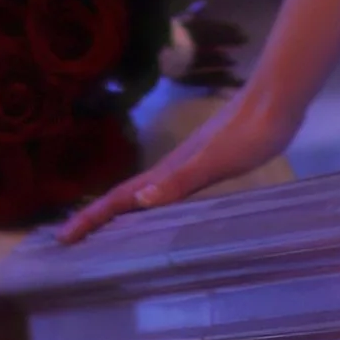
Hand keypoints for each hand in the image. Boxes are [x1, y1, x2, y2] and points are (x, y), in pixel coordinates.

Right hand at [56, 85, 291, 242]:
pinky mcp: (207, 160)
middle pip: (126, 194)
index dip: (93, 216)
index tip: (63, 236)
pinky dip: (151, 202)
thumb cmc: (248, 135)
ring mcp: (189, 161)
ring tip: (106, 229)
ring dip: (122, 210)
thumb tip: (138, 199)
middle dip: (98, 216)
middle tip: (72, 237)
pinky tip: (160, 209)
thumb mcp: (214, 162)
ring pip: (145, 191)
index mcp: (170, 169)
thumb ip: (179, 180)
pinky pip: (167, 187)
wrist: (276, 102)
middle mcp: (173, 165)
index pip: (122, 197)